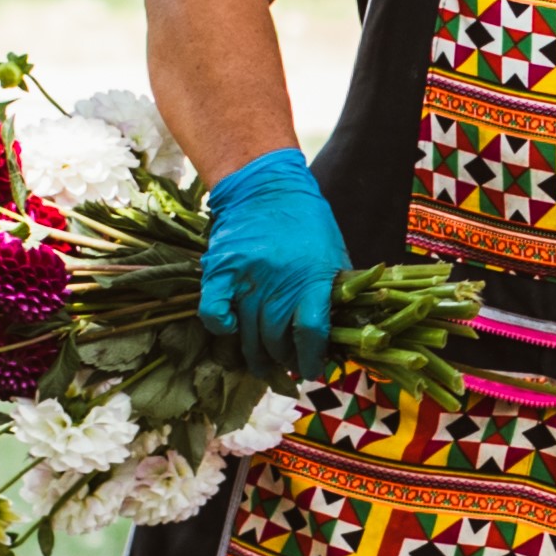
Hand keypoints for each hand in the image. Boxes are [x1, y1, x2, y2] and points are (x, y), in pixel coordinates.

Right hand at [197, 149, 348, 379]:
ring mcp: (246, 276)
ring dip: (255, 355)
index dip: (310, 358)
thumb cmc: (307, 222)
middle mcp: (278, 281)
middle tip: (284, 367)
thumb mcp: (332, 256)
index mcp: (312, 278)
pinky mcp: (220, 270)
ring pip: (247, 334)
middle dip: (282, 361)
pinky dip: (221, 328)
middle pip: (276, 339)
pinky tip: (232, 332)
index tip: (310, 368)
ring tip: (261, 363)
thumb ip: (333, 294)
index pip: (310, 333)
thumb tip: (341, 335)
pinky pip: (213, 313)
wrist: (266, 186)